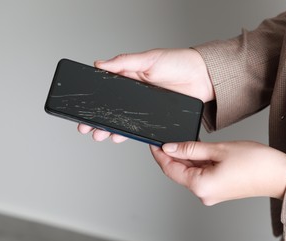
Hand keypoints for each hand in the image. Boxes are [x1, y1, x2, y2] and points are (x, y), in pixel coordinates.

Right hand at [77, 48, 213, 141]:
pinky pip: (142, 127)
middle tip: (87, 127)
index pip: (107, 90)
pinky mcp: (157, 118)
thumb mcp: (149, 58)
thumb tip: (100, 64)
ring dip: (112, 129)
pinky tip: (122, 137)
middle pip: (113, 108)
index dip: (95, 100)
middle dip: (99, 119)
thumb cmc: (178, 62)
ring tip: (101, 135)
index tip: (83, 108)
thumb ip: (125, 61)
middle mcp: (137, 93)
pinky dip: (132, 133)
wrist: (203, 76)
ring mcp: (147, 107)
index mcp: (131, 77)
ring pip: (125, 120)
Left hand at [150, 141, 285, 204]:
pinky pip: (202, 174)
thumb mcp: (218, 149)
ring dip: (186, 157)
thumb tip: (171, 147)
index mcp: (200, 185)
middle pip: (179, 171)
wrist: (279, 175)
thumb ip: (191, 148)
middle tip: (169, 136)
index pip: (170, 169)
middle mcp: (203, 193)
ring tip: (186, 140)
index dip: (159, 154)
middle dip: (173, 154)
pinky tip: (198, 149)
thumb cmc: (256, 163)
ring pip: (191, 172)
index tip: (153, 142)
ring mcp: (211, 193)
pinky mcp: (219, 189)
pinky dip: (198, 162)